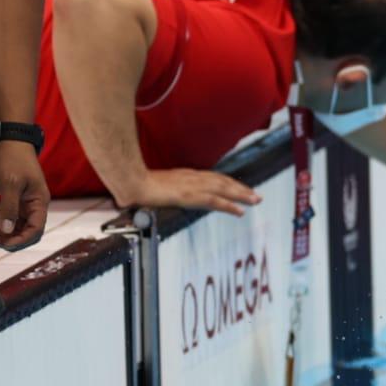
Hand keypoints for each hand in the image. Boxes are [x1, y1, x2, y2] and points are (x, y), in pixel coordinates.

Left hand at [0, 142, 48, 250]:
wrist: (8, 141)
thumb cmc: (12, 159)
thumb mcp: (10, 183)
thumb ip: (9, 208)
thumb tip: (6, 231)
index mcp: (39, 202)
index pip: (36, 230)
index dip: (21, 240)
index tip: (3, 243)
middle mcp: (34, 205)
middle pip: (27, 232)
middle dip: (11, 238)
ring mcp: (24, 203)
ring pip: (16, 226)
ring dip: (2, 230)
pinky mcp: (14, 199)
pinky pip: (8, 217)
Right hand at [125, 168, 261, 215]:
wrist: (129, 180)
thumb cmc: (139, 183)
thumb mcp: (160, 184)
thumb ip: (171, 188)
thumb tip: (173, 194)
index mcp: (187, 175)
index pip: (214, 178)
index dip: (229, 183)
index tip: (241, 188)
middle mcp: (192, 177)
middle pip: (222, 182)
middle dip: (241, 189)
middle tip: (256, 196)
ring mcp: (191, 185)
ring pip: (223, 189)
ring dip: (241, 195)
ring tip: (255, 200)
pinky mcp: (188, 195)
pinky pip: (213, 200)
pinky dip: (228, 205)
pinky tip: (239, 211)